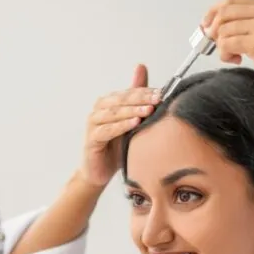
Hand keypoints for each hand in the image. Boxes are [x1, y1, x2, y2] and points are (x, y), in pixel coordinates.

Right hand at [81, 64, 160, 186]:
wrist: (100, 171)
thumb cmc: (117, 146)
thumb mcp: (132, 124)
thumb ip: (139, 104)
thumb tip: (152, 82)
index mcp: (109, 102)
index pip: (129, 92)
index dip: (145, 91)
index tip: (162, 92)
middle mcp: (99, 109)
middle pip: (121, 99)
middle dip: (141, 98)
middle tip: (157, 98)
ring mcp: (93, 123)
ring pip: (114, 112)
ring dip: (132, 110)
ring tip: (149, 110)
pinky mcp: (91, 138)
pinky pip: (107, 130)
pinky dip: (122, 126)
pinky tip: (135, 123)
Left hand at [202, 0, 253, 98]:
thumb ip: (249, 24)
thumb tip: (216, 26)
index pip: (232, 0)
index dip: (214, 11)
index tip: (206, 24)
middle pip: (225, 12)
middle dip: (214, 30)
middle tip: (216, 45)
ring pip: (224, 30)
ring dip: (222, 47)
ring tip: (233, 56)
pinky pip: (227, 44)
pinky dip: (225, 54)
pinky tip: (236, 60)